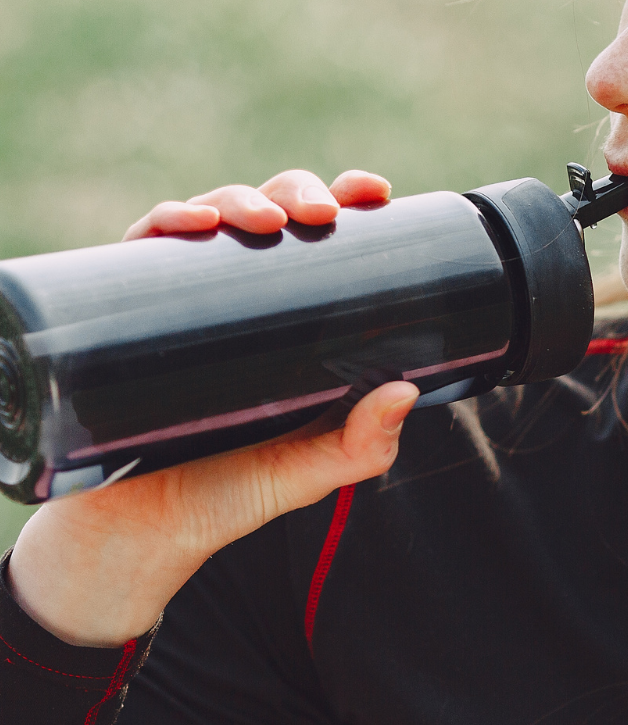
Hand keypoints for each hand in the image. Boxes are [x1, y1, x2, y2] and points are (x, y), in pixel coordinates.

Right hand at [9, 168, 415, 648]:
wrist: (144, 532)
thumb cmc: (230, 492)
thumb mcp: (309, 470)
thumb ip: (362, 445)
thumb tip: (405, 392)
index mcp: (289, 315)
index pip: (319, 238)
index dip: (345, 198)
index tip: (372, 192)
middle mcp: (234, 293)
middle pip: (268, 212)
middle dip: (295, 192)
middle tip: (317, 216)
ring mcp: (179, 297)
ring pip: (210, 216)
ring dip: (238, 199)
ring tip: (265, 221)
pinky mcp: (126, 310)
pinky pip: (141, 246)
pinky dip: (166, 220)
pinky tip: (190, 225)